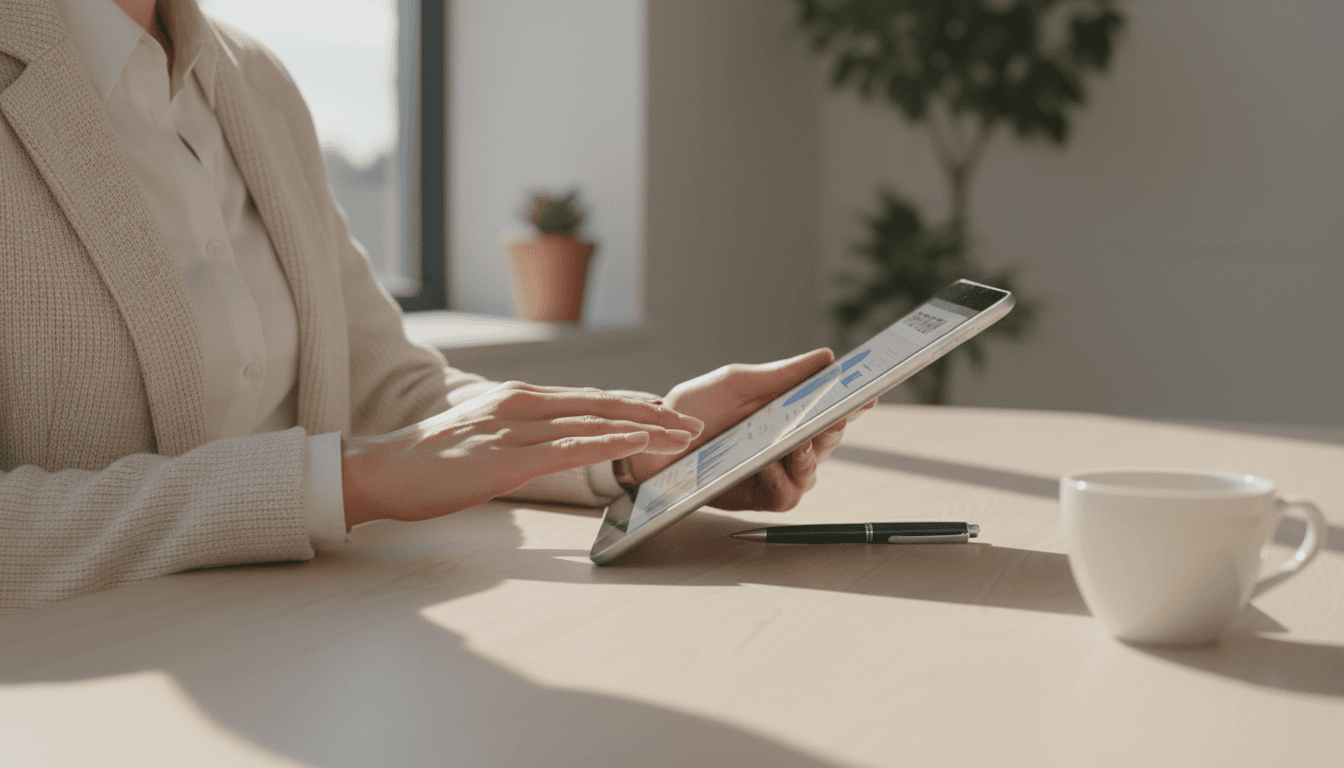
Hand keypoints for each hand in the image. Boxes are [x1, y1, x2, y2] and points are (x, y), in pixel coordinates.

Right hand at [341, 382, 703, 525]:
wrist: (381, 470)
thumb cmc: (429, 462)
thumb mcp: (485, 438)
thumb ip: (521, 436)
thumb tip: (552, 446)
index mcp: (518, 399)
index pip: (588, 399)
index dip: (632, 405)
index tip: (668, 411)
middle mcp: (522, 404)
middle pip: (601, 405)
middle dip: (652, 414)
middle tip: (692, 424)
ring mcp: (515, 428)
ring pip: (594, 423)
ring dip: (645, 429)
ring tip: (681, 437)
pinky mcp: (507, 458)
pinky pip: (569, 448)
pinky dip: (609, 445)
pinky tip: (638, 446)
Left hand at [625, 349, 875, 511]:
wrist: (655, 442)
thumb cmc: (694, 409)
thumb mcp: (737, 383)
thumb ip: (781, 374)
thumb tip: (827, 357)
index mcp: (784, 411)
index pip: (829, 408)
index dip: (853, 404)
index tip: (868, 395)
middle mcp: (784, 443)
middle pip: (829, 441)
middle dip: (833, 430)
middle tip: (827, 420)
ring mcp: (773, 472)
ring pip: (813, 473)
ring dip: (810, 458)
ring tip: (795, 445)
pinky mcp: (756, 497)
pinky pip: (787, 496)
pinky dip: (783, 480)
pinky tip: (768, 465)